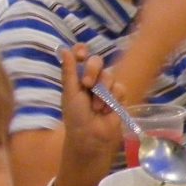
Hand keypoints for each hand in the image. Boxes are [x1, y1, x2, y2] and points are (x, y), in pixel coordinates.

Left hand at [52, 46, 121, 185]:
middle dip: (93, 70)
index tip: (82, 54)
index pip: (81, 56)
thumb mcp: (70, 93)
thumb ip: (69, 71)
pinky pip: (120, 88)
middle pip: (97, 61)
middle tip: (87, 84)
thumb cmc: (76, 117)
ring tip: (97, 107)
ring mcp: (106, 89)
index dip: (83, 51)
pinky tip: (108, 110)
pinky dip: (114, 99)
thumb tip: (65, 49)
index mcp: (77, 77)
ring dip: (103, 91)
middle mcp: (92, 80)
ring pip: (110, 75)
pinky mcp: (119, 98)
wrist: (92, 137)